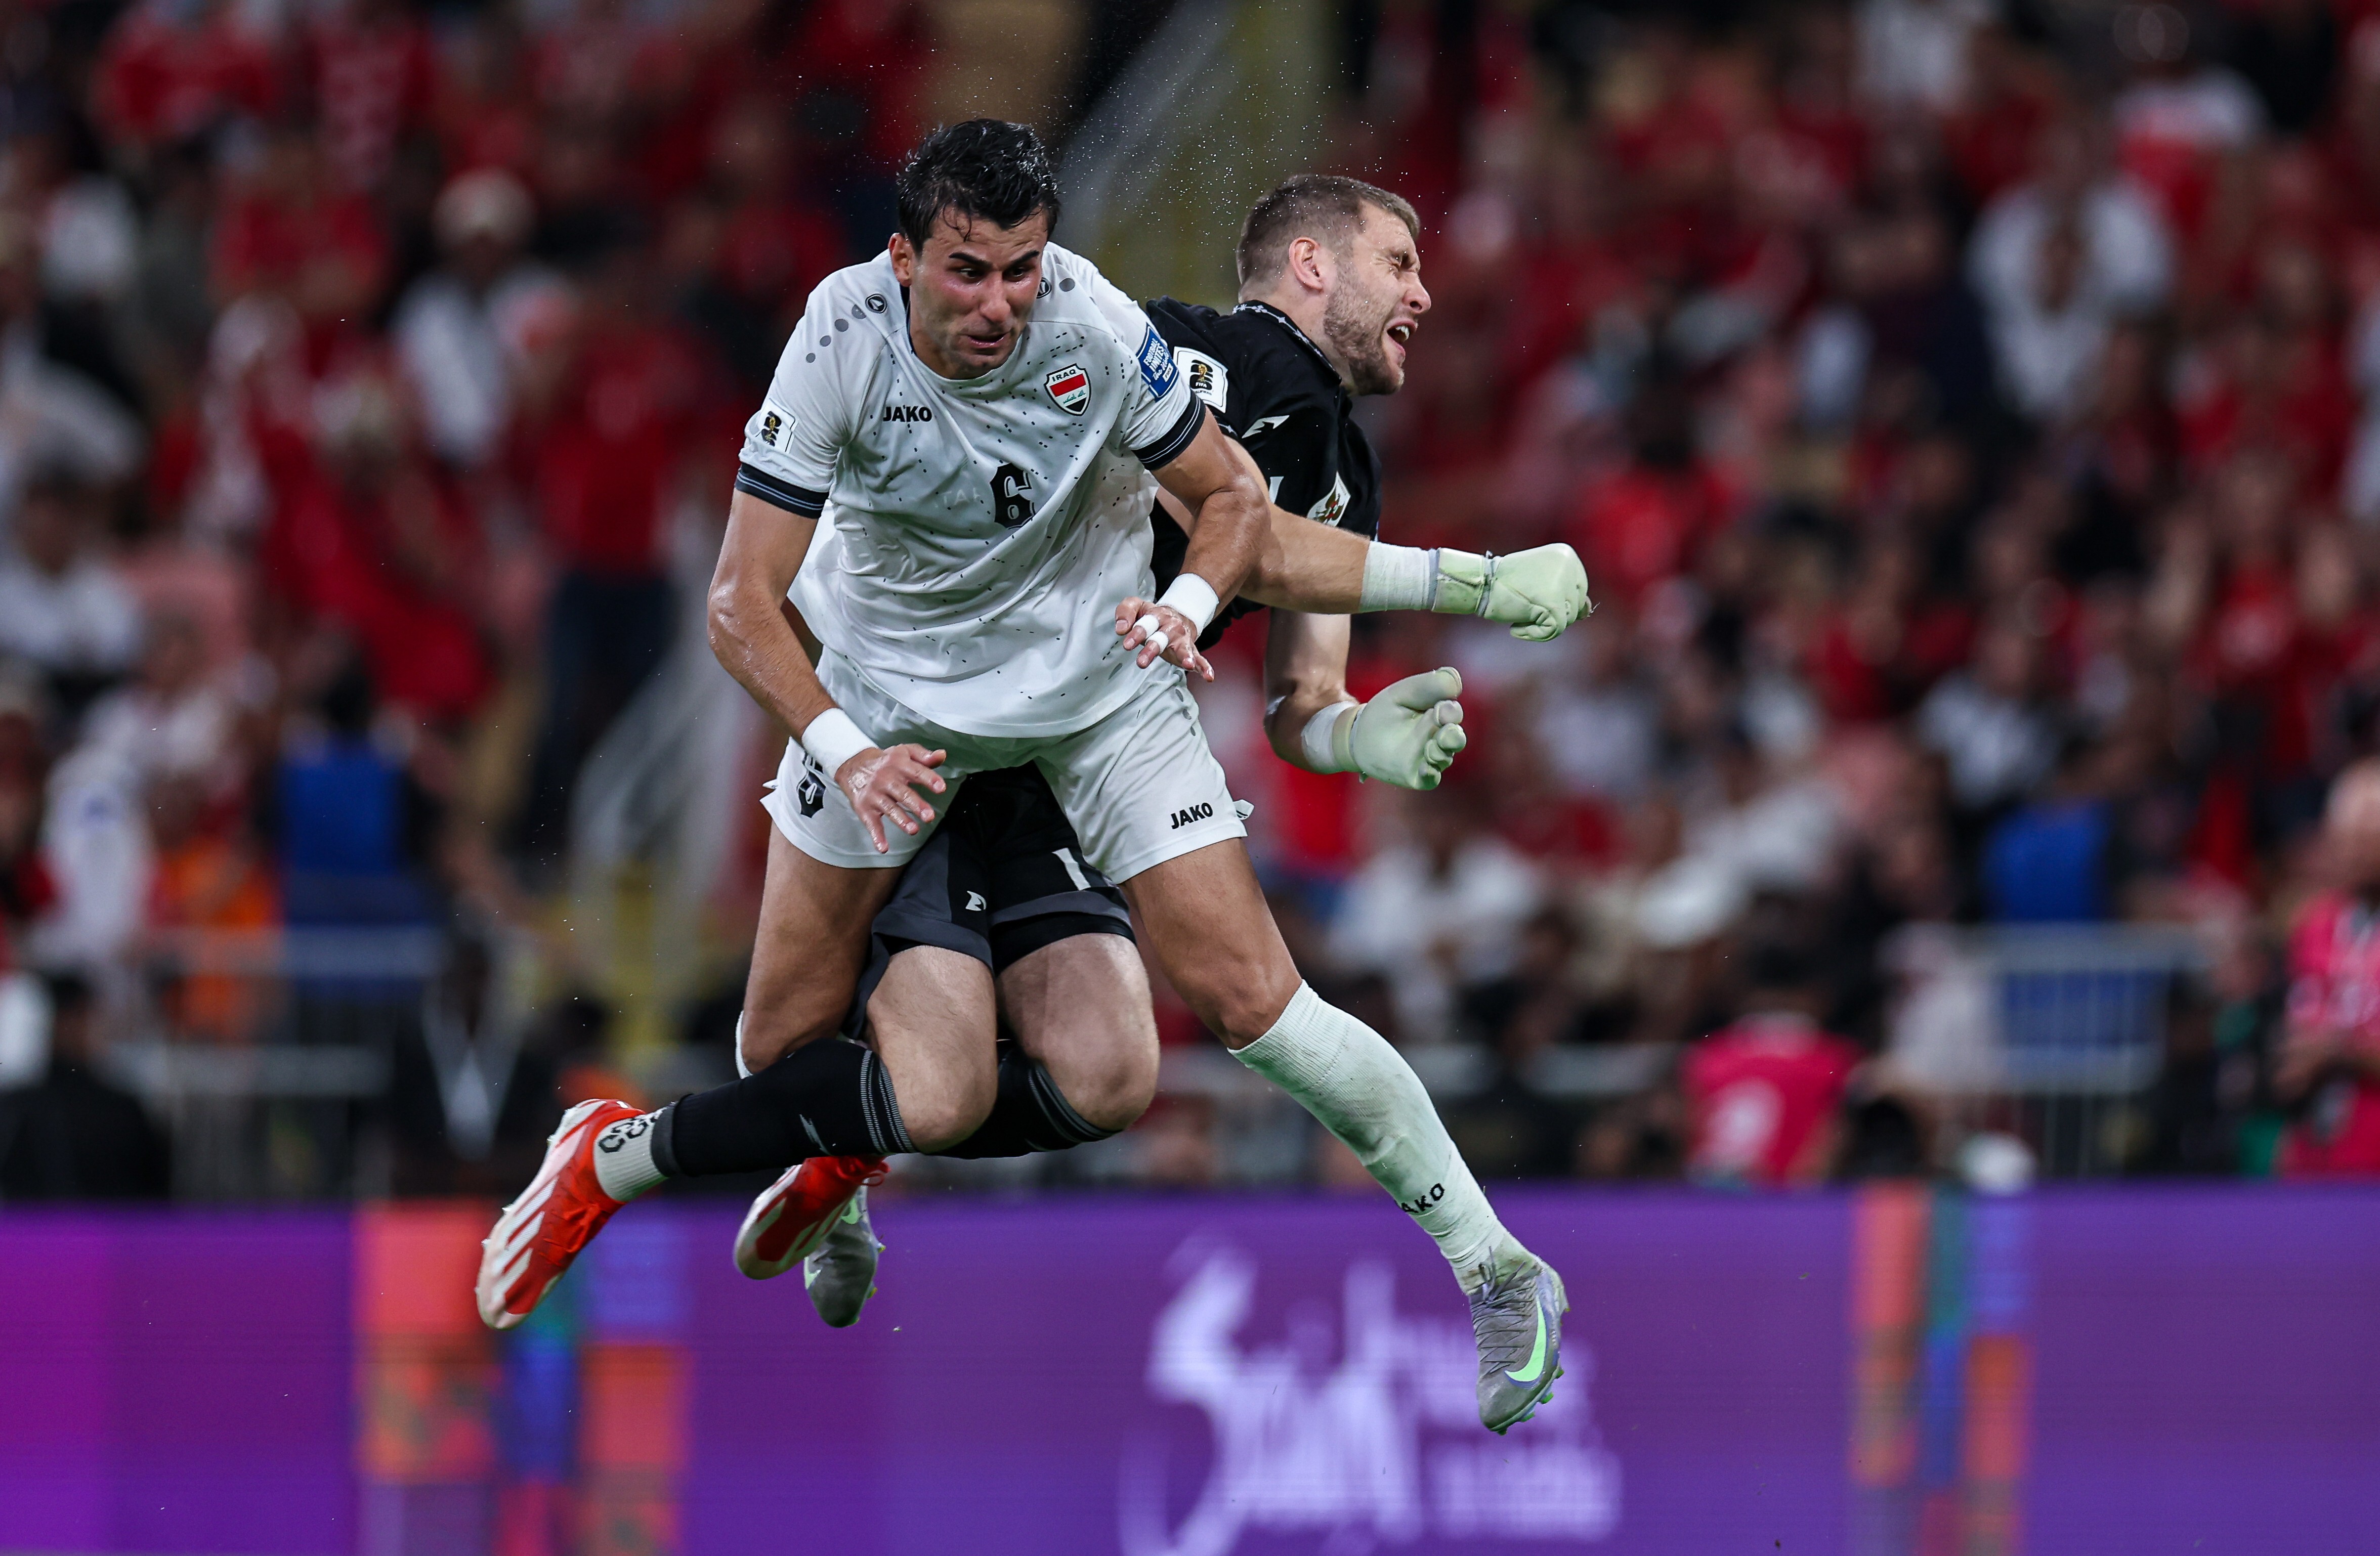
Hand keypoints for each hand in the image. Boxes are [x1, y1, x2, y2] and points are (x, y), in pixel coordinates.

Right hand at [835, 743, 947, 853]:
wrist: (853, 764)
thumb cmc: (886, 761)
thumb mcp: (905, 752)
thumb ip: (925, 756)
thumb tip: (942, 755)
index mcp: (899, 764)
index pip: (916, 772)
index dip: (929, 779)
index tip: (941, 788)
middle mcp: (886, 779)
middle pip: (902, 793)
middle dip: (916, 805)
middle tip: (929, 816)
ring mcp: (875, 795)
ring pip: (889, 808)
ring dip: (901, 820)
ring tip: (913, 830)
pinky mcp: (865, 808)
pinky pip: (871, 823)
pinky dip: (876, 836)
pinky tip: (883, 847)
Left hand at [1113, 597, 1214, 679]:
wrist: (1177, 615)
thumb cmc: (1153, 616)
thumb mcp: (1137, 607)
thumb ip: (1125, 611)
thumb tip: (1120, 628)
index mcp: (1156, 615)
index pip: (1145, 624)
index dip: (1136, 633)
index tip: (1127, 644)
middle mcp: (1171, 627)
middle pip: (1161, 638)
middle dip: (1152, 649)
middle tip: (1142, 662)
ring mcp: (1182, 640)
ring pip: (1183, 648)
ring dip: (1186, 656)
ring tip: (1188, 664)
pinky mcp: (1190, 651)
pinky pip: (1200, 659)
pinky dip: (1204, 667)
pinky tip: (1208, 676)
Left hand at [1345, 667, 1466, 788]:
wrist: (1359, 734)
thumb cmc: (1386, 710)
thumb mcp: (1403, 693)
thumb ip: (1429, 685)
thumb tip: (1456, 683)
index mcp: (1439, 714)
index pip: (1453, 712)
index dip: (1450, 711)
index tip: (1440, 708)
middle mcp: (1439, 737)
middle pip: (1456, 738)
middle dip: (1454, 736)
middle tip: (1445, 732)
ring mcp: (1429, 757)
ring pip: (1445, 758)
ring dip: (1441, 753)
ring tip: (1429, 748)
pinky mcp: (1417, 775)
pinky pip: (1431, 779)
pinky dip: (1431, 774)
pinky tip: (1426, 768)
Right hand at [1438, 545, 1591, 641]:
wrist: (1481, 584)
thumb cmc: (1507, 585)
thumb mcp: (1542, 581)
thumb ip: (1566, 592)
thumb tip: (1586, 610)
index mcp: (1567, 555)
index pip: (1579, 590)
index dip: (1557, 602)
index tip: (1531, 595)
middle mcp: (1569, 565)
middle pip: (1576, 606)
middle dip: (1552, 613)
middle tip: (1525, 603)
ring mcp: (1562, 583)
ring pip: (1567, 620)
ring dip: (1542, 624)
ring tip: (1521, 611)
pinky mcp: (1554, 602)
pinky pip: (1555, 630)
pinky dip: (1535, 635)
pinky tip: (1516, 626)